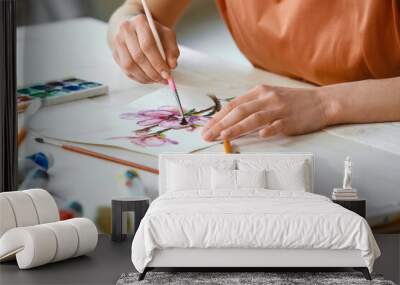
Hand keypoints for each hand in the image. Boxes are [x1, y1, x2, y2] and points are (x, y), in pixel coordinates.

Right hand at [112, 14, 179, 83]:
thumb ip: (172, 49)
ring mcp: (118, 42)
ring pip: (129, 66)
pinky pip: (126, 71)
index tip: (167, 74)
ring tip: (156, 80)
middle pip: (138, 57)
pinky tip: (149, 79)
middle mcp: (125, 30)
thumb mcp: (167, 36)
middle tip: (163, 79)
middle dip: (152, 72)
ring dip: (145, 77)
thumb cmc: (154, 33)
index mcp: (140, 22)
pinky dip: (139, 78)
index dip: (158, 62)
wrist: (137, 30)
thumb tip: (172, 65)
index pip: (147, 45)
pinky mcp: (115, 54)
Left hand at [202, 85, 331, 140]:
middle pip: (239, 111)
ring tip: (223, 136)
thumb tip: (229, 118)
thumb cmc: (292, 101)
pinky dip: (268, 130)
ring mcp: (278, 109)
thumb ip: (251, 105)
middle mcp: (267, 98)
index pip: (233, 104)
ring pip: (254, 118)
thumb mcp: (269, 97)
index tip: (206, 127)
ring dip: (237, 127)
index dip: (218, 117)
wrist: (321, 102)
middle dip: (220, 124)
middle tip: (207, 135)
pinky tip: (259, 136)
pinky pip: (277, 125)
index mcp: (259, 92)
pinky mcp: (290, 120)